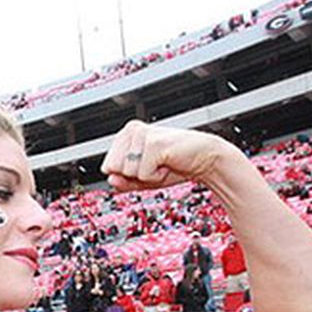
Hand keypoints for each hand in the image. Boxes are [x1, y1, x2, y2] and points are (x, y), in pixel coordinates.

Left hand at [101, 120, 235, 192]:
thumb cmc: (175, 165)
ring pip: (127, 172)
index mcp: (126, 134)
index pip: (107, 167)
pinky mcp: (153, 144)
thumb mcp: (144, 178)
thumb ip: (124, 181)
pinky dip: (156, 177)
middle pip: (113, 169)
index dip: (127, 175)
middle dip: (135, 175)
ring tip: (162, 164)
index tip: (146, 166)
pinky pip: (142, 175)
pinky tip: (168, 164)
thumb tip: (110, 180)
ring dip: (147, 176)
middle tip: (155, 166)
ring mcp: (142, 136)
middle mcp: (132, 130)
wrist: (205, 159)